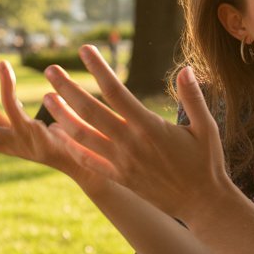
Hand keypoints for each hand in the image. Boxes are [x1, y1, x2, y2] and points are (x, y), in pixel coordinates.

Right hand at [0, 60, 108, 192]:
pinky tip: (17, 77)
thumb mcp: (48, 135)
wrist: (92, 169)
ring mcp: (24, 143)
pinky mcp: (37, 138)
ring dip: (0, 85)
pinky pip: (17, 112)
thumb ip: (34, 122)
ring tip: (2, 64)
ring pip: (1, 110)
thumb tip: (36, 102)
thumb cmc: (73, 148)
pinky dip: (11, 92)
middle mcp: (14, 145)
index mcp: (13, 145)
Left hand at [42, 45, 234, 222]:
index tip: (85, 50)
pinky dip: (70, 147)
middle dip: (67, 88)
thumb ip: (193, 97)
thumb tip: (185, 69)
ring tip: (47, 98)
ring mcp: (121, 162)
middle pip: (90, 111)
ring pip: (82, 136)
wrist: (202, 203)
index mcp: (149, 126)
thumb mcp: (206, 127)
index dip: (98, 69)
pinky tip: (57, 134)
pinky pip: (88, 161)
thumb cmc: (206, 162)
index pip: (116, 91)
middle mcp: (130, 143)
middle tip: (50, 70)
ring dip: (61, 116)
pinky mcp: (119, 178)